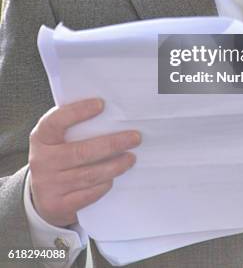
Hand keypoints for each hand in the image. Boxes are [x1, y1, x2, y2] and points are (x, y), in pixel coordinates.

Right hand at [28, 98, 139, 226]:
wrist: (41, 195)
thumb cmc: (58, 155)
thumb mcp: (57, 139)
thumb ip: (75, 127)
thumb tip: (111, 114)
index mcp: (41, 137)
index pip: (56, 121)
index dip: (78, 112)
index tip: (102, 104)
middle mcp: (42, 161)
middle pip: (81, 152)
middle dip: (112, 144)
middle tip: (135, 138)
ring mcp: (48, 185)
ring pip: (88, 175)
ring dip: (114, 166)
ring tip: (131, 158)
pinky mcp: (58, 205)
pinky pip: (87, 195)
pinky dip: (104, 185)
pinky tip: (115, 177)